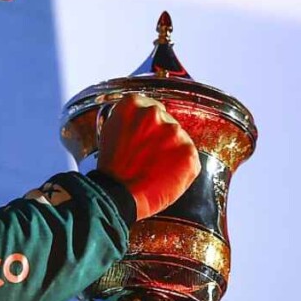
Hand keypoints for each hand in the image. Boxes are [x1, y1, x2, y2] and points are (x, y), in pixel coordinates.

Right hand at [96, 94, 200, 219]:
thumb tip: (143, 121)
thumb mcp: (111, 131)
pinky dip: (181, 168)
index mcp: (132, 105)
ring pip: (178, 139)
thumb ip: (130, 120)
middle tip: (147, 157)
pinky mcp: (188, 153)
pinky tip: (164, 176)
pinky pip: (189, 158)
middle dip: (159, 138)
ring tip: (153, 169)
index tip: (145, 136)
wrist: (117, 196)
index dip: (147, 125)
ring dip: (171, 151)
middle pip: (166, 121)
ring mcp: (174, 132)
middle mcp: (154, 114)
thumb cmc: (111, 170)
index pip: (149, 106)